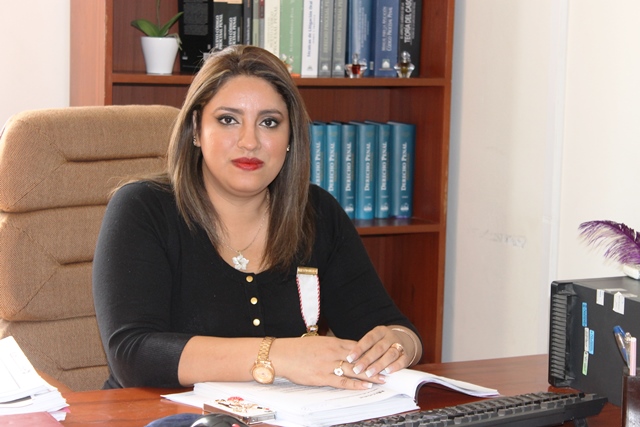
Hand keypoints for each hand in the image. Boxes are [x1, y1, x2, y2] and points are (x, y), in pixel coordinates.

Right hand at [270, 336, 384, 389]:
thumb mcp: (318, 342)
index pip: (357, 346)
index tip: (383, 355)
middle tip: (390, 368)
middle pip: (359, 358)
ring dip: (370, 375)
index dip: (372, 351)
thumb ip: (333, 346)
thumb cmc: (298, 348)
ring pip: (354, 370)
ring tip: (384, 379)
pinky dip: (355, 384)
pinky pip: (341, 381)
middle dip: (375, 363)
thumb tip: (346, 350)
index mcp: (332, 342)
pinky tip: (365, 386)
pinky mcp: (321, 377)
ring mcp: (328, 365)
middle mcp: (333, 352)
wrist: (282, 354)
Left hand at [344, 326, 413, 378]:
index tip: (350, 358)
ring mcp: (399, 345)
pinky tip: (387, 371)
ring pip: (390, 354)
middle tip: (357, 369)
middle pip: (378, 348)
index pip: (369, 339)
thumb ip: (364, 349)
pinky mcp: (406, 355)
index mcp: (380, 331)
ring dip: (379, 364)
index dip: (359, 348)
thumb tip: (349, 361)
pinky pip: (401, 360)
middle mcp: (390, 337)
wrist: (404, 341)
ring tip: (369, 373)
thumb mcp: (374, 341)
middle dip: (367, 359)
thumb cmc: (381, 344)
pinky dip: (395, 366)